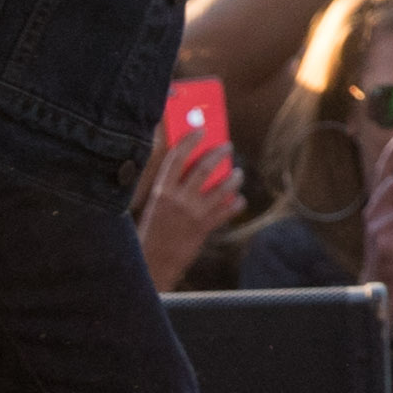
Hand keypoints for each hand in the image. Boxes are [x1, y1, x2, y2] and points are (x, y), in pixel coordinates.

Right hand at [132, 121, 246, 292]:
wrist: (154, 263)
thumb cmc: (154, 229)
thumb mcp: (156, 204)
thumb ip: (171, 185)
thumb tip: (193, 163)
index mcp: (161, 190)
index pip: (176, 157)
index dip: (190, 140)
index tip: (201, 129)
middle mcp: (178, 200)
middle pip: (203, 168)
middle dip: (218, 154)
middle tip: (227, 146)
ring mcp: (192, 214)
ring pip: (221, 189)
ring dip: (233, 178)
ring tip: (238, 173)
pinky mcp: (204, 228)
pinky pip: (226, 211)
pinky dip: (235, 204)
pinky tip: (238, 200)